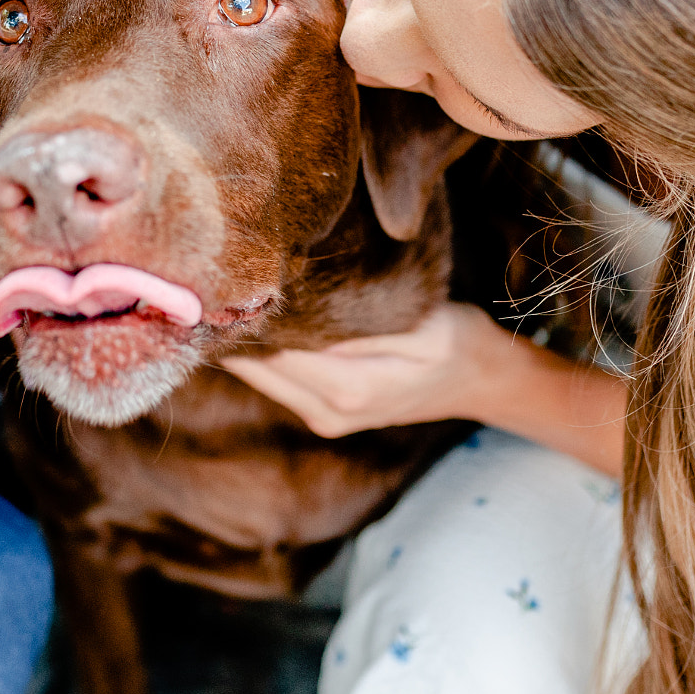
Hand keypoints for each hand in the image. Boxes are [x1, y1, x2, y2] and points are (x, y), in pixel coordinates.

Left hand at [222, 302, 504, 437]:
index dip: (247, 314)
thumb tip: (302, 315)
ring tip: (227, 291)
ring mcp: (323, 417)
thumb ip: (363, 327)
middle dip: (234, 326)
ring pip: (258, 375)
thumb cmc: (457, 342)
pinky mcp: (322, 411)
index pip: (275, 349)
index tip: (224, 276)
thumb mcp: (423, 325)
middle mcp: (329, 411)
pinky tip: (256, 316)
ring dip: (244, 338)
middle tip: (212, 278)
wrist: (482, 380)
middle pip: (254, 367)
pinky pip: (276, 379)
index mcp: (352, 389)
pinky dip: (262, 350)